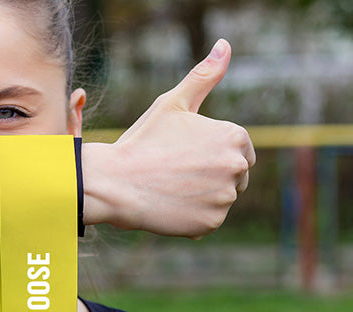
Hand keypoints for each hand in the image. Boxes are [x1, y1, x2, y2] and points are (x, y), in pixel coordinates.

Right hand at [82, 39, 254, 237]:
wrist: (115, 183)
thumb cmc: (142, 141)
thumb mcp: (173, 103)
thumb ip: (204, 76)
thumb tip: (226, 45)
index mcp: (234, 137)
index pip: (238, 151)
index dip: (208, 153)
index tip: (183, 155)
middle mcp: (237, 167)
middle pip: (232, 176)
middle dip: (208, 175)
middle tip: (173, 172)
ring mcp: (225, 198)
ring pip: (218, 198)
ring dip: (198, 197)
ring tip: (168, 188)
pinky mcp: (211, 223)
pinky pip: (207, 220)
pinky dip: (190, 217)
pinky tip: (168, 206)